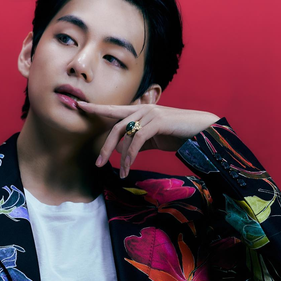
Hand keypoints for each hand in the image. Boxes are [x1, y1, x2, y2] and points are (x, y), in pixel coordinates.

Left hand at [76, 101, 219, 178]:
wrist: (200, 130)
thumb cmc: (178, 134)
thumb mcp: (155, 138)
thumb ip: (140, 141)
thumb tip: (126, 150)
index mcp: (140, 111)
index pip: (113, 110)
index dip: (97, 109)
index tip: (79, 107)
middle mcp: (142, 109)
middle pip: (116, 127)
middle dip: (105, 146)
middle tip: (98, 163)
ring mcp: (149, 114)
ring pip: (126, 135)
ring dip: (121, 157)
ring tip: (120, 173)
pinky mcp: (157, 122)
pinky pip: (137, 140)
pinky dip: (131, 156)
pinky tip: (128, 168)